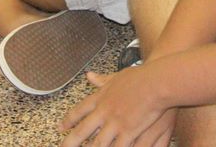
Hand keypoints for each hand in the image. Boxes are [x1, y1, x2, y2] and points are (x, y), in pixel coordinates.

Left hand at [59, 68, 175, 146]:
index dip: (69, 120)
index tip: (60, 128)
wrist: (154, 83)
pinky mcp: (128, 133)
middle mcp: (104, 112)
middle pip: (82, 131)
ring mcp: (115, 124)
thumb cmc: (139, 77)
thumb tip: (89, 76)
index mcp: (100, 98)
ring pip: (97, 144)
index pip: (79, 110)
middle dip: (70, 142)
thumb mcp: (117, 76)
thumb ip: (103, 79)